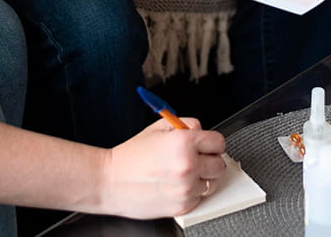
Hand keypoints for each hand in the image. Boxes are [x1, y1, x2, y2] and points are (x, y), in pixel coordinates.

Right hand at [101, 119, 226, 218]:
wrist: (110, 181)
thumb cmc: (131, 156)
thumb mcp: (158, 128)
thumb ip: (185, 125)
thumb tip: (201, 130)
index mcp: (184, 142)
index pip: (219, 142)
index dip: (211, 143)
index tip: (206, 145)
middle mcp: (188, 165)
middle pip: (219, 164)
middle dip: (209, 160)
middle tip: (194, 159)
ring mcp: (186, 188)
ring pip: (212, 182)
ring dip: (201, 178)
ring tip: (180, 173)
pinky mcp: (182, 205)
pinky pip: (200, 197)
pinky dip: (191, 192)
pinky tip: (175, 185)